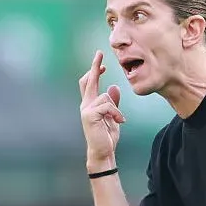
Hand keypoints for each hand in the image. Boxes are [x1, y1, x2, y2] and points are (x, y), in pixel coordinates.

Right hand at [79, 51, 124, 165]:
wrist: (103, 152)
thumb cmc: (107, 136)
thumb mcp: (113, 117)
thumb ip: (113, 103)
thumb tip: (114, 87)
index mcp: (90, 104)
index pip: (89, 84)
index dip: (94, 71)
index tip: (102, 62)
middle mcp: (85, 105)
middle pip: (88, 81)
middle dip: (94, 66)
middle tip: (99, 53)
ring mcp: (86, 110)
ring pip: (105, 97)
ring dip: (116, 109)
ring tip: (118, 120)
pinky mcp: (90, 116)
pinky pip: (107, 106)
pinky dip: (116, 113)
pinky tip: (120, 122)